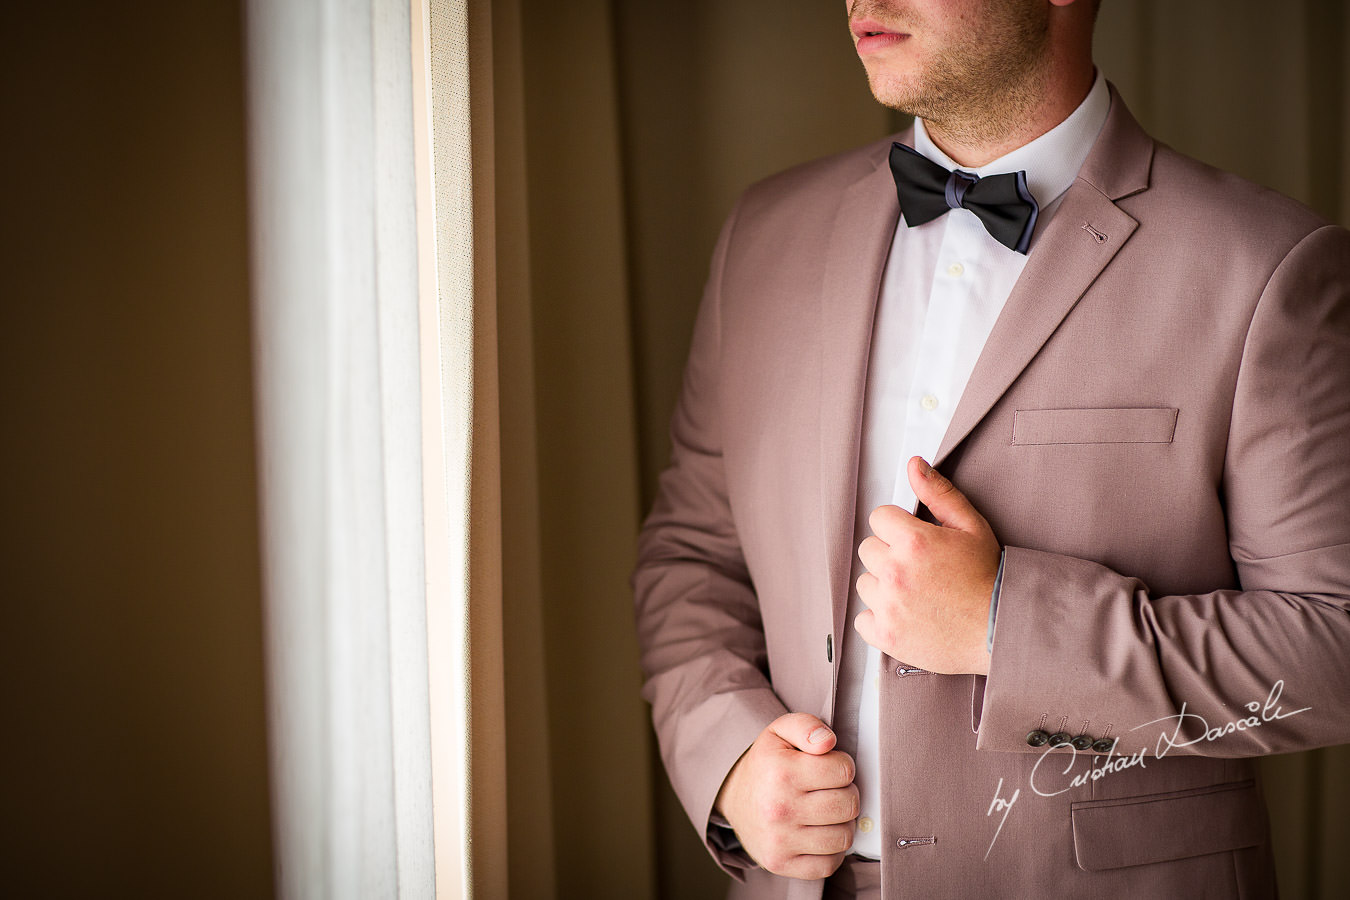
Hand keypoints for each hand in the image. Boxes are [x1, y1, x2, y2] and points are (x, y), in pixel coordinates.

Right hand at [714, 713, 857, 879]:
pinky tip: (819, 834)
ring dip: (841, 823)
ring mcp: (779, 840)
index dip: (842, 766)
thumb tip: (828, 742)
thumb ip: (807, 725)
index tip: (828, 768)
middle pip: (848, 804)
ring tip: (825, 812)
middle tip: (829, 790)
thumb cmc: (767, 765)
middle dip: (846, 794)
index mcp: (781, 772)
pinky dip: (831, 851)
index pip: (845, 771)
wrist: (735, 799)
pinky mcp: (781, 864)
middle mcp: (778, 808)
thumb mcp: (780, 732)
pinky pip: (829, 865)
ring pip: (843, 837)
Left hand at [855, 457, 999, 674]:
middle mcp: (896, 572)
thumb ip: (938, 493)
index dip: (898, 528)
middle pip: (868, 549)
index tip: (916, 542)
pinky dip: (879, 620)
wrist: (1001, 629)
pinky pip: (862, 620)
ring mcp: (888, 606)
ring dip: (884, 587)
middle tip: (920, 569)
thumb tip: (914, 465)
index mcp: (913, 542)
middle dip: (890, 555)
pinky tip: (906, 616)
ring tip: (917, 594)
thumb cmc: (988, 578)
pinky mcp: (885, 635)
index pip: (878, 518)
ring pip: (865, 583)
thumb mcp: (971, 527)